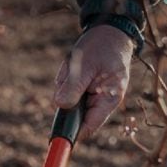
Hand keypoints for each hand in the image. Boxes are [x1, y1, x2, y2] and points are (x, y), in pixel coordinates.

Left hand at [53, 25, 134, 140]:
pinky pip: (69, 90)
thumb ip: (74, 87)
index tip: (56, 134)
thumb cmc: (102, 47)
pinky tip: (73, 67)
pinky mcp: (85, 88)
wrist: (109, 32)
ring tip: (74, 67)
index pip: (88, 126)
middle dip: (66, 99)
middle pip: (75, 114)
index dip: (72, 131)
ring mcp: (93, 95)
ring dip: (65, 86)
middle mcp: (102, 102)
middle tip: (69, 76)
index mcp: (108, 100)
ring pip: (69, 101)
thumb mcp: (86, 65)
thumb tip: (60, 106)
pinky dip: (66, 80)